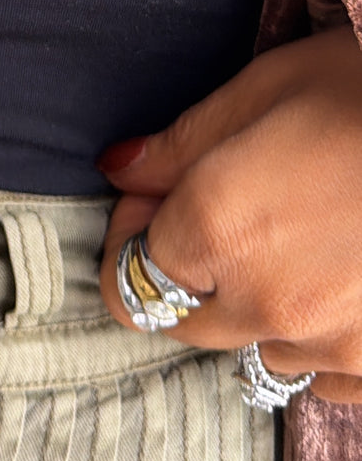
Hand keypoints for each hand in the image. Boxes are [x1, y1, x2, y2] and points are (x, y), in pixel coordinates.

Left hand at [98, 25, 361, 403]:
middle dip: (183, 269)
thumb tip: (120, 170)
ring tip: (299, 230)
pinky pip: (324, 373)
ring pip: (256, 346)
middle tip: (223, 205)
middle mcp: (267, 302)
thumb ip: (180, 143)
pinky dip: (318, 334)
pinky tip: (341, 272)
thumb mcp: (264, 87)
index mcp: (218, 229)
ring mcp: (332, 343)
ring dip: (255, 301)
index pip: (128, 275)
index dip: (130, 229)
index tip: (154, 195)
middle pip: (183, 322)